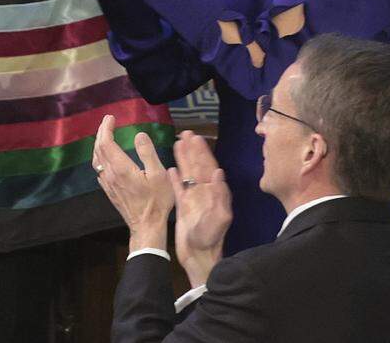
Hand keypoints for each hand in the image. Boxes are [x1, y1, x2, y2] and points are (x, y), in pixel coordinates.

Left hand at [93, 115, 172, 251]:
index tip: (111, 118)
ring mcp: (107, 183)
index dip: (106, 128)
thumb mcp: (158, 174)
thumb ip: (147, 153)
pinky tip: (106, 159)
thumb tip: (139, 134)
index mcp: (121, 168)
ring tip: (106, 136)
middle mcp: (110, 174)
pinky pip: (99, 169)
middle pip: (99, 149)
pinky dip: (100, 157)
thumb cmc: (156, 201)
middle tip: (108, 122)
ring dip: (99, 145)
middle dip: (102, 133)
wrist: (146, 226)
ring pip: (97, 159)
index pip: (106, 142)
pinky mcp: (109, 191)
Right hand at [168, 131, 231, 287]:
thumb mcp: (219, 218)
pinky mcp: (182, 206)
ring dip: (183, 158)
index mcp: (214, 193)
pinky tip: (170, 168)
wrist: (199, 256)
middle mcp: (204, 192)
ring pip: (187, 173)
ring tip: (178, 143)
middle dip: (193, 150)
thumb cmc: (211, 239)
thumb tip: (218, 172)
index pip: (209, 167)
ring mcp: (193, 198)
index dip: (203, 153)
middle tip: (186, 133)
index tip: (197, 139)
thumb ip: (220, 195)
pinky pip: (178, 188)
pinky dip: (174, 177)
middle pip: (197, 166)